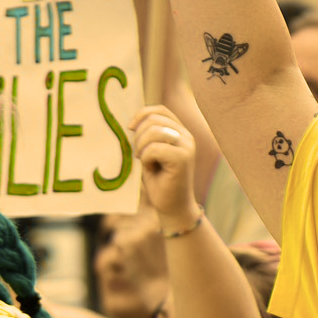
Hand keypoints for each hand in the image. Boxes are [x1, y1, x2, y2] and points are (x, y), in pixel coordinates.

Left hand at [129, 105, 199, 229]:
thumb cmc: (159, 181)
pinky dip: (146, 159)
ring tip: (145, 161)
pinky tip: (151, 169)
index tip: (130, 128)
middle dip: (138, 137)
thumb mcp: (151, 153)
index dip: (142, 115)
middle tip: (139, 155)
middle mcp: (187, 136)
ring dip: (142, 148)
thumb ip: (148, 135)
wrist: (173, 207)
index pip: (160, 110)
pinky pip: (154, 149)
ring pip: (154, 132)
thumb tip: (132, 122)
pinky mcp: (183, 158)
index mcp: (180, 131)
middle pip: (154, 120)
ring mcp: (187, 146)